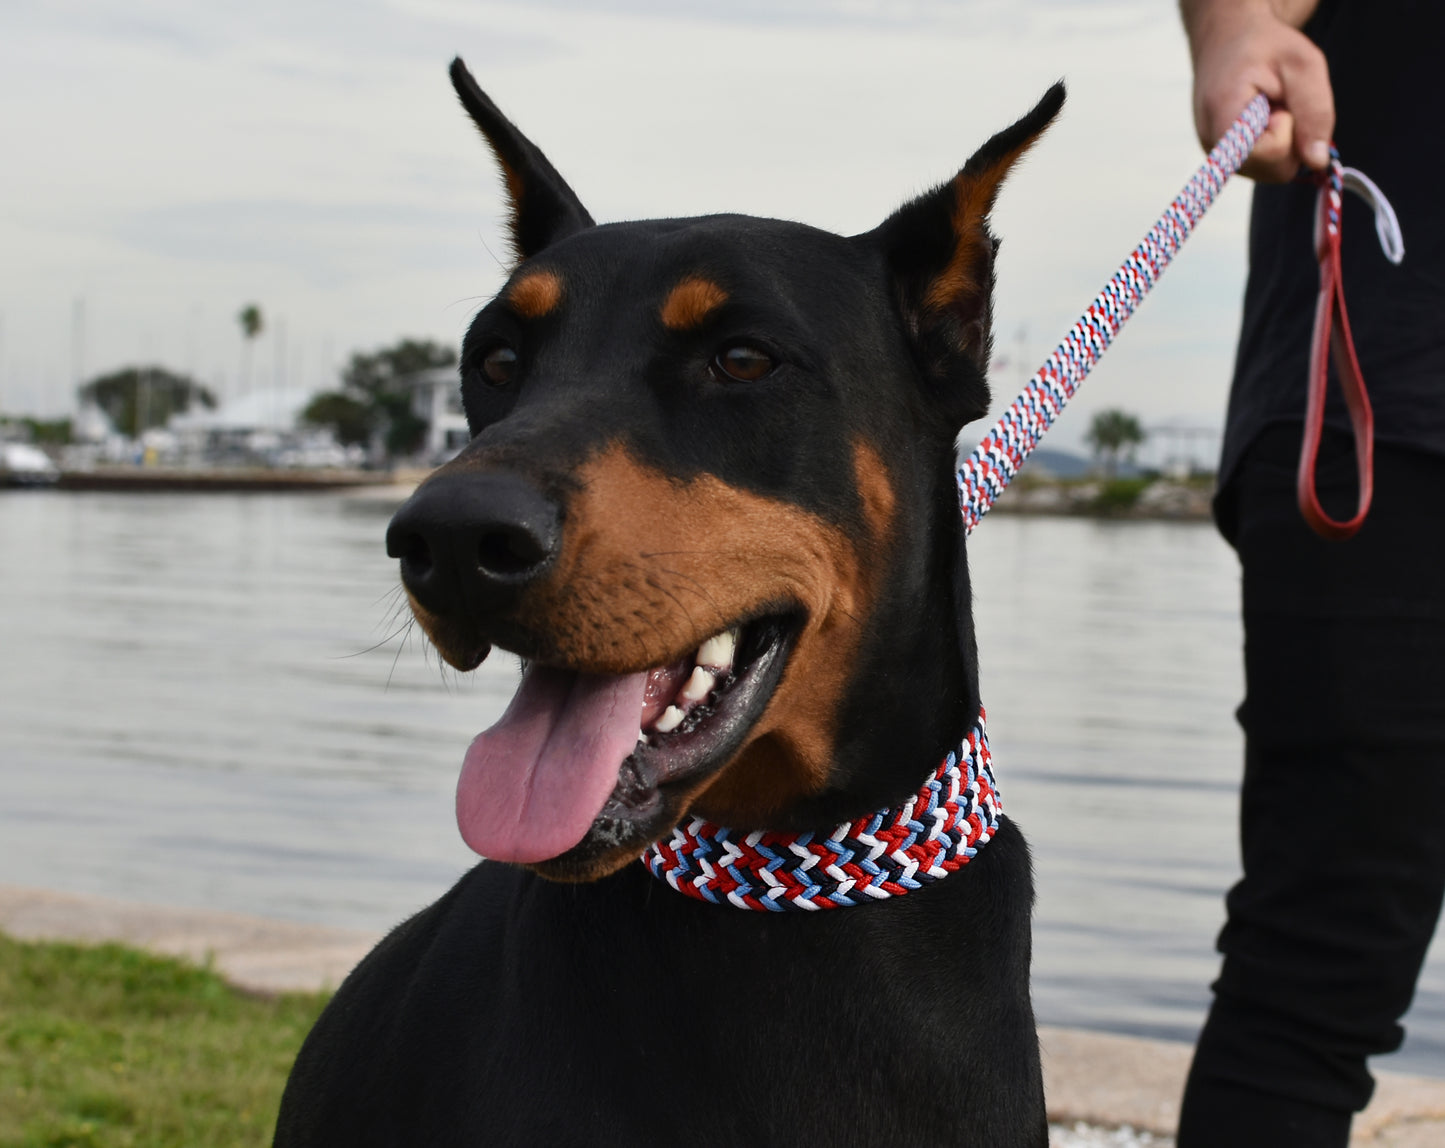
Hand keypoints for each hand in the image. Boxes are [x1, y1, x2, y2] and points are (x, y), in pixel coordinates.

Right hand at [1183, 0, 1333, 182]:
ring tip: (1270, 109)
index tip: (1281, 104)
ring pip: (1270, 172)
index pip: (1267, 153)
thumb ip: (1315, 111)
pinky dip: (1274, 146)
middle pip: (1271, 170)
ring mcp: (1215, 156)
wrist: (1228, 42)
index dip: (1287, 131)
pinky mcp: (1223, 161)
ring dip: (1284, 142)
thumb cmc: (1266, 48)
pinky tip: (1263, 120)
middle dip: (1290, 138)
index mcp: (1223, 115)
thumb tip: (1318, 161)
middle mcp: (1212, 145)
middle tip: (1279, 103)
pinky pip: (1263, 167)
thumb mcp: (1303, 64)